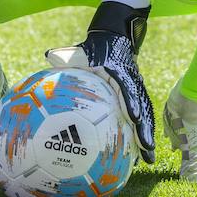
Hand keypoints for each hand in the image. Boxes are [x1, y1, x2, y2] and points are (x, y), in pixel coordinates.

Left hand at [58, 0, 154, 163]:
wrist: (115, 38)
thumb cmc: (94, 49)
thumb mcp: (81, 51)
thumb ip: (67, 55)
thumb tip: (49, 55)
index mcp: (120, 72)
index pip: (128, 88)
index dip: (131, 102)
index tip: (133, 116)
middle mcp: (132, 84)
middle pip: (142, 107)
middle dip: (145, 128)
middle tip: (145, 146)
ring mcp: (137, 92)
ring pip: (145, 116)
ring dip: (147, 136)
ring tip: (148, 158)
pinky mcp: (137, 98)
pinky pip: (141, 118)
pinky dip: (142, 135)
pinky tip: (140, 155)